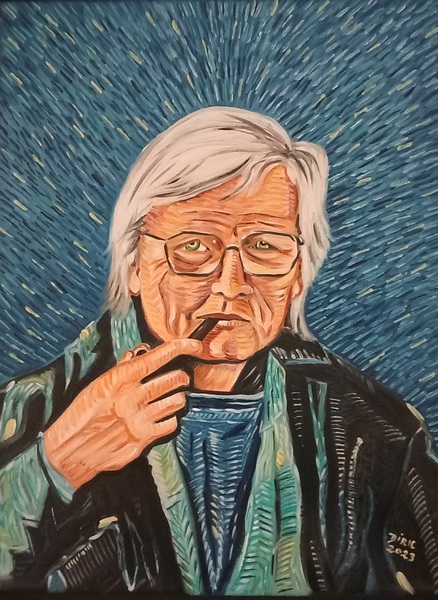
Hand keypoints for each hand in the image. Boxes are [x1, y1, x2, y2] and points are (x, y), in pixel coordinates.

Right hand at [44, 338, 202, 488]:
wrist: (69, 451)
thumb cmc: (81, 415)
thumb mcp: (96, 386)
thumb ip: (121, 370)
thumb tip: (137, 355)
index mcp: (120, 378)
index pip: (158, 356)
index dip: (182, 347)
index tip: (196, 345)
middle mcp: (133, 396)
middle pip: (176, 379)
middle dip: (182, 377)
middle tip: (179, 379)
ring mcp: (140, 419)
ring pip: (178, 401)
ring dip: (177, 398)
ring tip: (170, 399)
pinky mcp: (144, 439)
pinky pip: (171, 424)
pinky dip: (170, 420)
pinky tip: (160, 419)